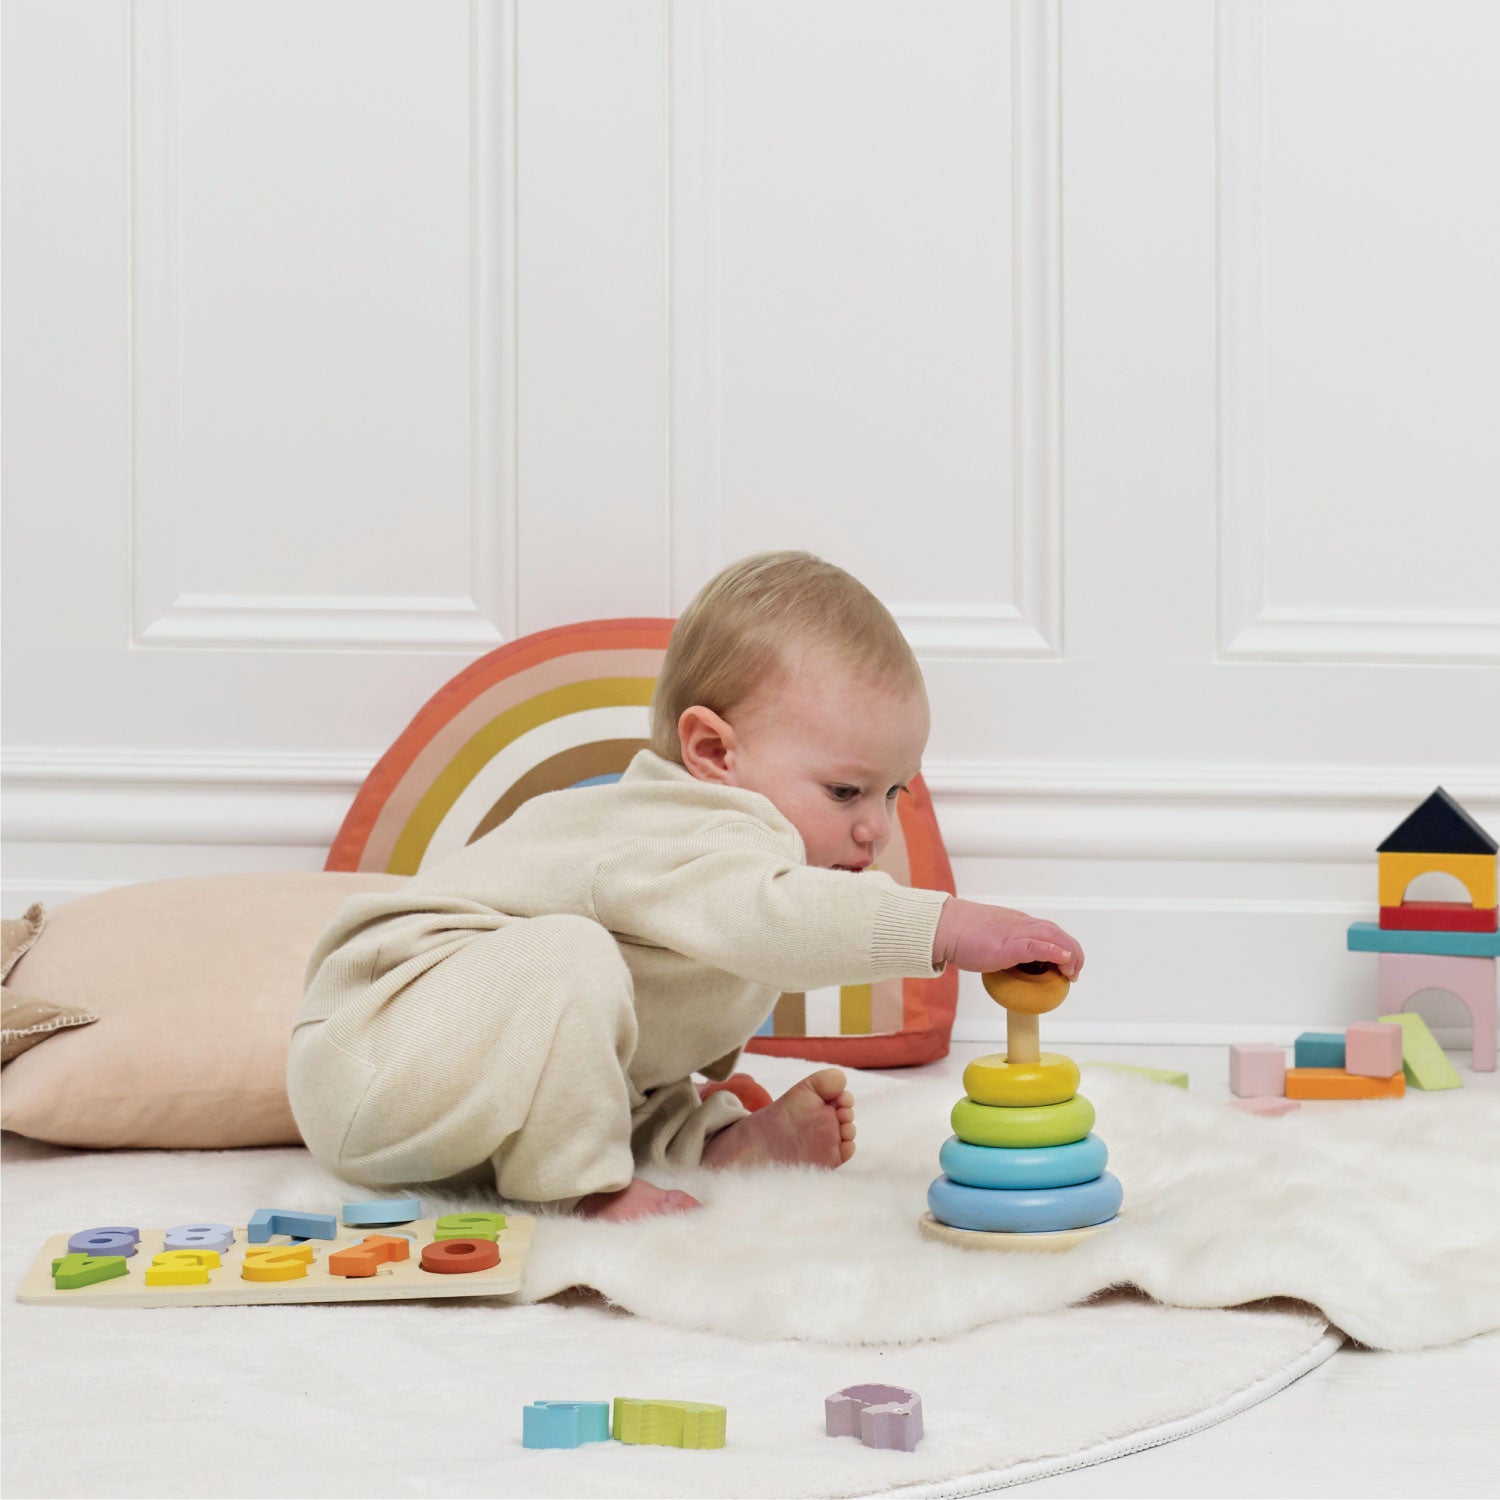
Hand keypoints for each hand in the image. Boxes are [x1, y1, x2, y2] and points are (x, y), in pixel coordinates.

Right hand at [932, 898, 1083, 979]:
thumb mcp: (987, 936)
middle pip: (1057, 932)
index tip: (1064, 962)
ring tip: (1072, 971)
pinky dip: (1055, 952)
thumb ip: (1000, 946)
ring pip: (1053, 936)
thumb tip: (1004, 964)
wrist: (942, 926)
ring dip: (1070, 954)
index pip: (1048, 929)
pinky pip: (1038, 946)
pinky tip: (1064, 960)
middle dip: (1073, 951)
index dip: (1062, 945)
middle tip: (1073, 971)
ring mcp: (1015, 933)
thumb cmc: (958, 932)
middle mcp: (1020, 924)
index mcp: (1015, 922)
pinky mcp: (1009, 945)